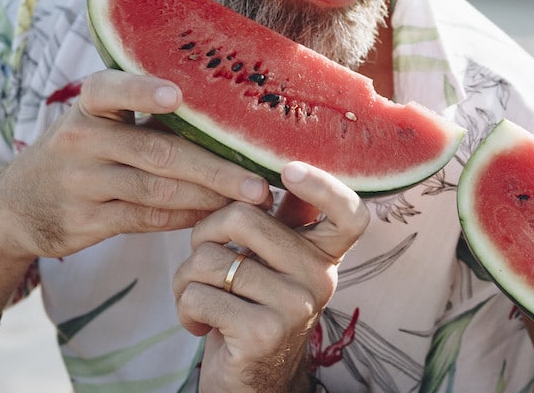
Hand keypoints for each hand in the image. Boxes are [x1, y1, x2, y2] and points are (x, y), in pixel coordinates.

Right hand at [0, 69, 270, 260]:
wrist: (15, 205)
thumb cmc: (83, 149)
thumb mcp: (99, 120)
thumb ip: (146, 111)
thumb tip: (229, 110)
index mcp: (89, 104)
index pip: (111, 90)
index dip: (142, 91)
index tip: (176, 96)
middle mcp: (81, 140)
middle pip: (159, 152)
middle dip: (215, 168)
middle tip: (258, 180)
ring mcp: (82, 183)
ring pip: (158, 190)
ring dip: (210, 196)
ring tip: (250, 198)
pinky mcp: (86, 221)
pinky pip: (148, 218)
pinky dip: (186, 217)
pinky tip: (215, 215)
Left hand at [173, 161, 369, 391]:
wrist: (251, 382)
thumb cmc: (253, 308)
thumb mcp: (274, 263)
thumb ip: (279, 221)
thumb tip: (278, 161)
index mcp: (325, 254)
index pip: (348, 213)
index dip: (322, 185)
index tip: (288, 170)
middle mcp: (320, 277)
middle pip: (243, 218)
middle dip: (204, 234)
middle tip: (204, 258)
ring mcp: (295, 306)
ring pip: (211, 259)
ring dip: (187, 280)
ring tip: (200, 296)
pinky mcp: (263, 333)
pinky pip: (198, 295)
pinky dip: (184, 309)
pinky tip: (199, 324)